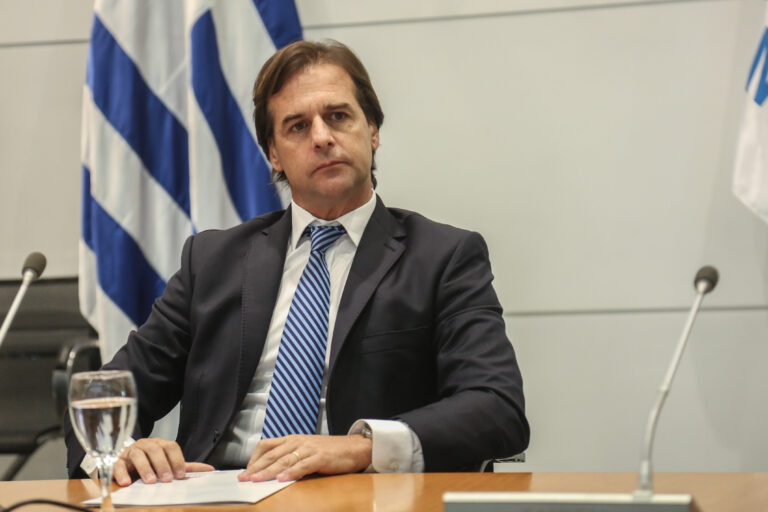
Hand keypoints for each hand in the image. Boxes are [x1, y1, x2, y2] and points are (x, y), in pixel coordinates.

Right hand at [113, 438, 213, 485]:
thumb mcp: (169, 464)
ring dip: (145, 468)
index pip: (171, 447)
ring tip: (150, 481)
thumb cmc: (150, 464)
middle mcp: (145, 445)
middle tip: (167, 479)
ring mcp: (130, 452)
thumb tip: (210, 469)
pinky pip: (117, 465)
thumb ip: (186, 467)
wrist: (125, 463)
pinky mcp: (116, 461)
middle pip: (155, 450)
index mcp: (160, 444)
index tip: (180, 475)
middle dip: (162, 464)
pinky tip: (126, 483)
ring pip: (137, 455)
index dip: (177, 460)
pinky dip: (121, 473)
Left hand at [238, 434, 371, 482]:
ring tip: (257, 479)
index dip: (254, 458)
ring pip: (284, 460)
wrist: (355, 447)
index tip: (245, 470)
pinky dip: (291, 472)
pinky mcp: (320, 457)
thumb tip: (272, 472)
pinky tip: (282, 479)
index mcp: (293, 439)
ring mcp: (309, 448)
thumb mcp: (306, 450)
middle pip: (272, 454)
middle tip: (244, 478)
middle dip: (256, 467)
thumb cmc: (331, 451)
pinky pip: (303, 465)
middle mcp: (298, 442)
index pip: (267, 446)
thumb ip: (291, 458)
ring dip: (269, 471)